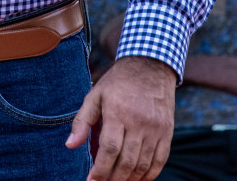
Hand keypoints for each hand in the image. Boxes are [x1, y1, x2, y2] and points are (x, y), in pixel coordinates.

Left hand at [67, 55, 175, 180]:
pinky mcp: (167, 132)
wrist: (150, 66)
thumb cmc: (118, 82)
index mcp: (117, 112)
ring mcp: (155, 128)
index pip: (109, 149)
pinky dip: (149, 175)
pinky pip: (160, 161)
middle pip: (127, 161)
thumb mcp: (95, 95)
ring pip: (143, 164)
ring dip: (130, 179)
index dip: (100, 170)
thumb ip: (82, 121)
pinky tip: (137, 179)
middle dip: (113, 179)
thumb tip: (70, 145)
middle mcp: (139, 122)